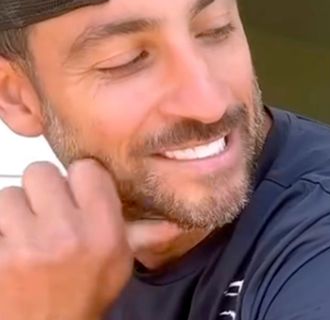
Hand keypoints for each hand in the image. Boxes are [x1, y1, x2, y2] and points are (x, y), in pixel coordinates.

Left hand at [0, 159, 132, 319]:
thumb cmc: (83, 299)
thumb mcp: (119, 266)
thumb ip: (139, 234)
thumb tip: (175, 222)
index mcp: (103, 231)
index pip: (85, 169)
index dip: (80, 179)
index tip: (78, 192)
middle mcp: (65, 233)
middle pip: (40, 172)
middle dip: (41, 190)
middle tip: (46, 212)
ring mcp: (24, 245)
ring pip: (7, 195)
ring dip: (13, 211)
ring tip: (24, 233)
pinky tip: (10, 248)